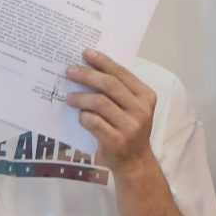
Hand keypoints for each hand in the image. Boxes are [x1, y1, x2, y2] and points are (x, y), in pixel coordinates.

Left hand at [65, 49, 156, 172]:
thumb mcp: (132, 107)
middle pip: (109, 85)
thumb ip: (118, 90)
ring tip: (69, 97)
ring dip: (80, 98)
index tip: (86, 53)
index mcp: (146, 96)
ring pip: (99, 103)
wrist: (135, 161)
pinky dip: (83, 116)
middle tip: (69, 71)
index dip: (102, 62)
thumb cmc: (128, 128)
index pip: (121, 73)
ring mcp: (130, 127)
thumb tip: (90, 67)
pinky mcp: (116, 141)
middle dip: (87, 75)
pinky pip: (93, 122)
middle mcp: (141, 110)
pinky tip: (80, 116)